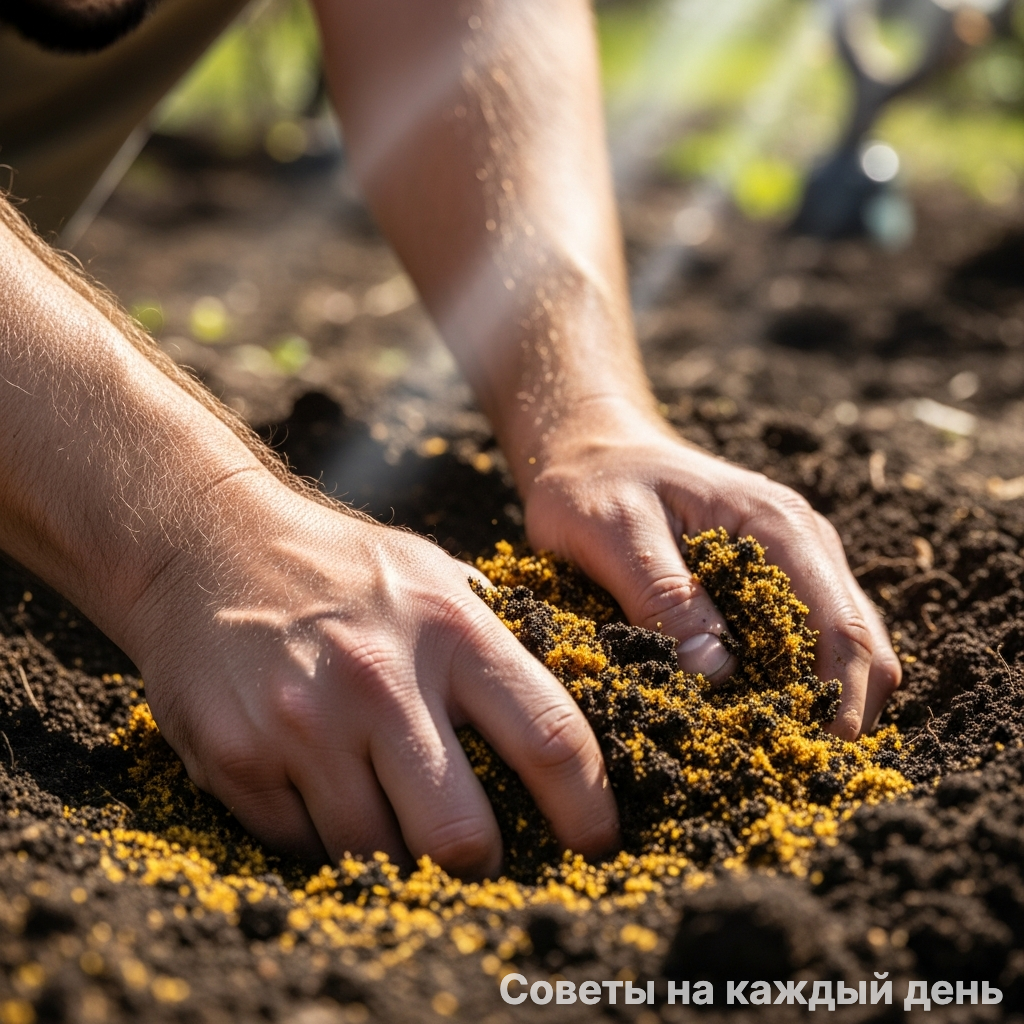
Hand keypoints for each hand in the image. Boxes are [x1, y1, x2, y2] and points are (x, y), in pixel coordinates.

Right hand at [123, 474, 618, 876]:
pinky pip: (301, 844)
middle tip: (478, 858)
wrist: (204, 543)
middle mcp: (380, 680)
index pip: (550, 739)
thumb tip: (551, 716)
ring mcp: (304, 724)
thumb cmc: (337, 566)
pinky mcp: (237, 757)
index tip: (595, 844)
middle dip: (479, 865)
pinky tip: (317, 785)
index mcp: (451, 631)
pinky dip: (321, 835)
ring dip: (393, 854)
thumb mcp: (430, 574)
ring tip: (386, 811)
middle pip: (461, 836)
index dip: (587, 810)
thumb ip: (491, 641)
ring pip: (376, 854)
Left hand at [519, 398, 900, 738]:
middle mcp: (803, 544)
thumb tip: (718, 673)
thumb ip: (662, 596)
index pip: (841, 625)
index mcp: (779, 527)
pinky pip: (801, 640)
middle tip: (790, 765)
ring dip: (818, 698)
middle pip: (858, 643)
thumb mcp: (614, 532)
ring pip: (839, 646)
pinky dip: (791, 681)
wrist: (589, 450)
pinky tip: (752, 711)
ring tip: (770, 748)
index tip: (813, 754)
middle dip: (839, 708)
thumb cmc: (595, 486)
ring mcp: (792, 562)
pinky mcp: (768, 581)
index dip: (839, 698)